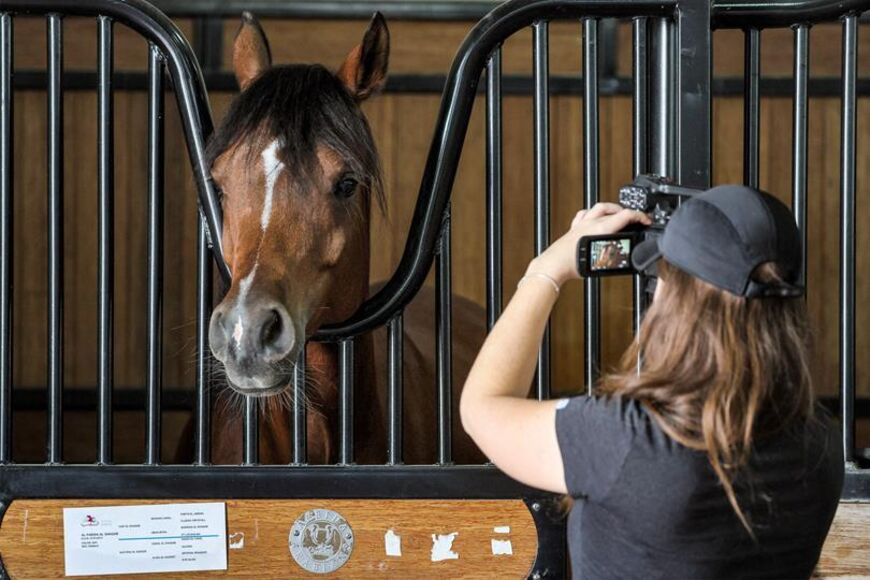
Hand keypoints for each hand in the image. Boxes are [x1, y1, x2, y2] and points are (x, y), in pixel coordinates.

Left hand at [526, 202, 650, 285]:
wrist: (554, 266)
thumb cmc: (573, 265)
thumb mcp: (601, 263)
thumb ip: (615, 258)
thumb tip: (625, 259)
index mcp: (601, 228)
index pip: (626, 215)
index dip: (640, 216)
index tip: (646, 220)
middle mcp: (591, 222)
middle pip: (613, 209)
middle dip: (627, 212)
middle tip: (634, 219)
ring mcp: (581, 223)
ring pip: (599, 208)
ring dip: (611, 209)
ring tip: (617, 214)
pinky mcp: (574, 228)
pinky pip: (584, 214)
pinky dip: (592, 214)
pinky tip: (595, 218)